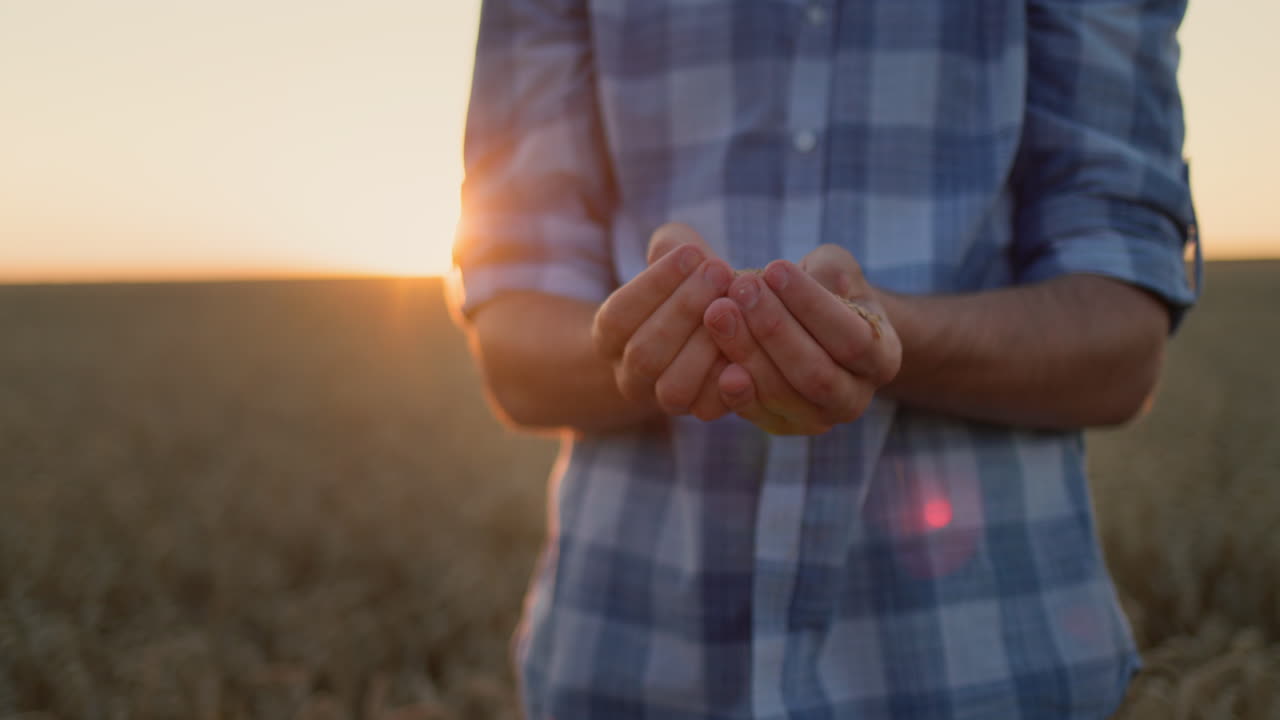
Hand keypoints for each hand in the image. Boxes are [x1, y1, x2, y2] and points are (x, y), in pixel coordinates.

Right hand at [591, 223, 734, 420]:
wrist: (712, 327)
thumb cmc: (691, 284)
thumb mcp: (675, 259)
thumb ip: (672, 248)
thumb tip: (682, 252)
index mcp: (610, 336)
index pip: (618, 315)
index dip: (654, 285)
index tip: (692, 252)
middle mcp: (629, 375)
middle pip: (644, 354)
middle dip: (684, 309)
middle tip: (720, 271)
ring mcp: (662, 399)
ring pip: (672, 388)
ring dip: (705, 346)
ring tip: (736, 304)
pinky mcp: (699, 411)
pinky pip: (709, 407)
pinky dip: (728, 380)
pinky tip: (749, 342)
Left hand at [702, 244, 901, 434]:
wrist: (808, 328)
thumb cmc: (826, 291)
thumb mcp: (836, 271)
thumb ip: (830, 272)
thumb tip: (809, 282)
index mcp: (882, 357)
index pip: (851, 337)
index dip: (811, 304)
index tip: (774, 267)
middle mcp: (855, 397)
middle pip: (815, 372)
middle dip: (773, 328)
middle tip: (740, 289)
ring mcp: (818, 419)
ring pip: (782, 394)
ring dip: (747, 352)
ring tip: (718, 311)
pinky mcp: (781, 426)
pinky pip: (756, 414)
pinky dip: (736, 393)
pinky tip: (718, 363)